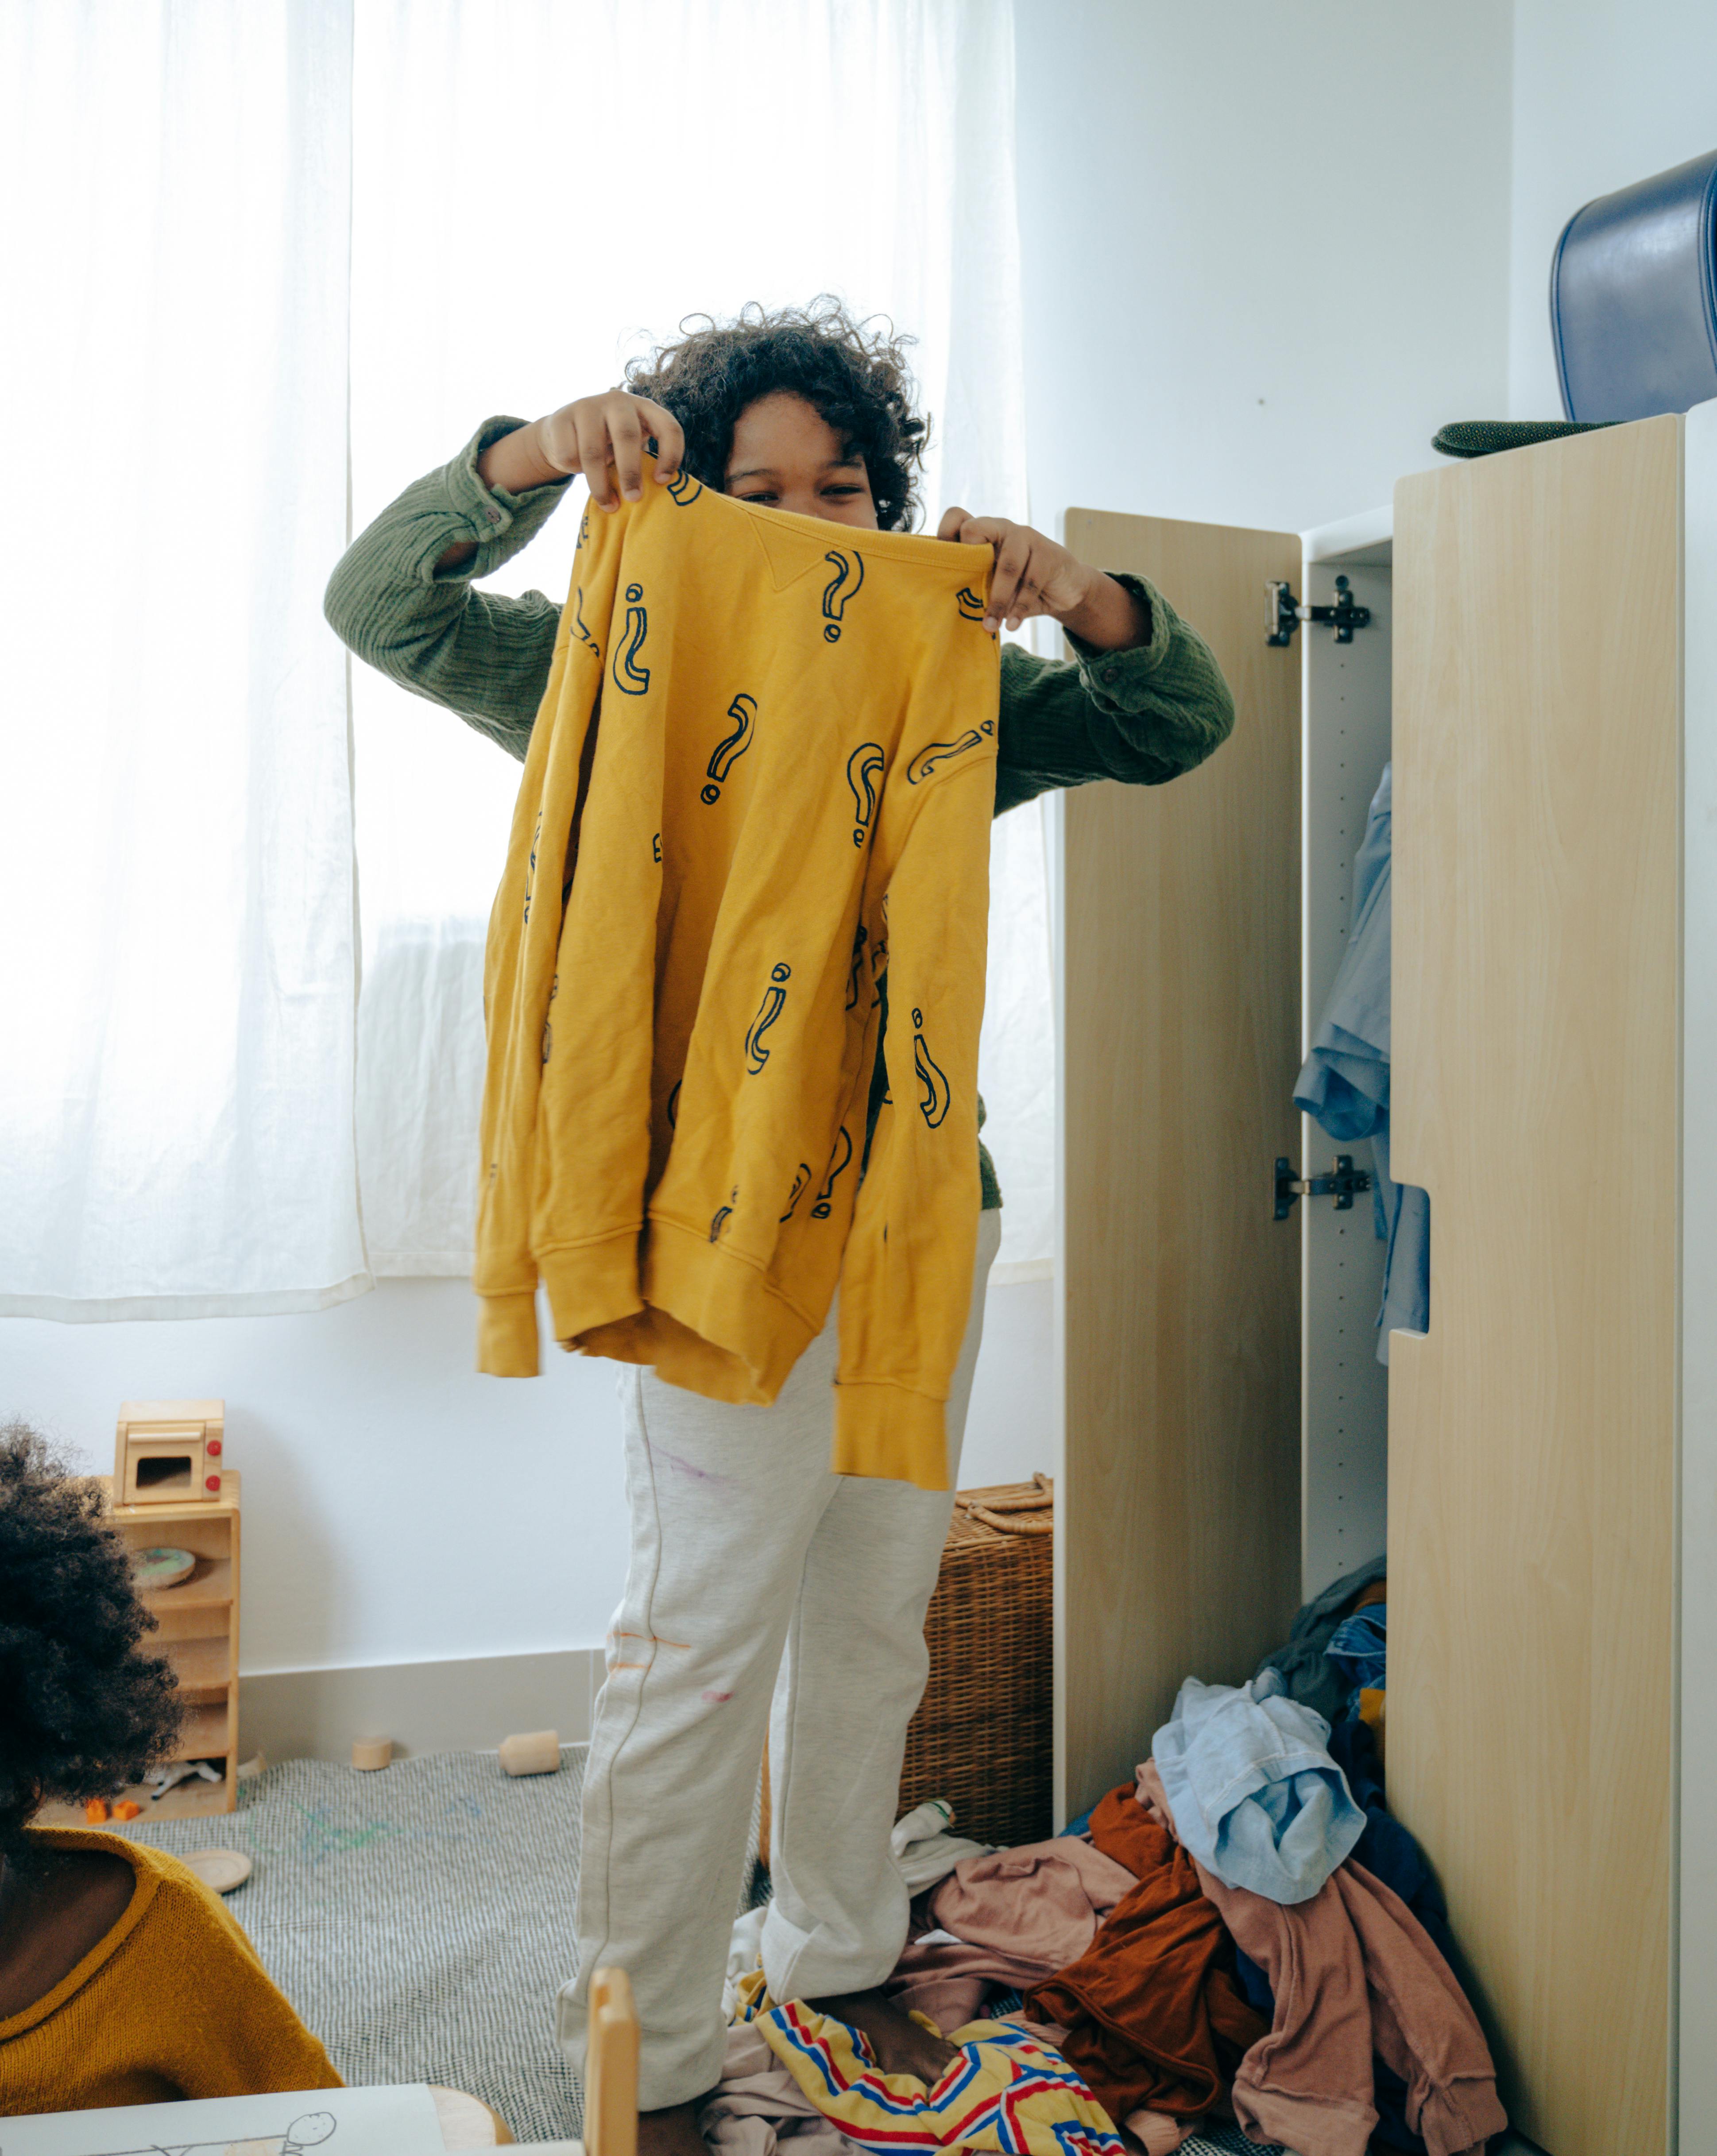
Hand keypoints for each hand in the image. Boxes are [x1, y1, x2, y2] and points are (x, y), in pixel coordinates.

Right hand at [533, 389, 686, 508]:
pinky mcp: (561, 418)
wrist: (563, 431)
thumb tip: (654, 494)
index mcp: (643, 408)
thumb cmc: (608, 444)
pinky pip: (569, 454)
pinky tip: (577, 470)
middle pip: (627, 435)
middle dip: (631, 472)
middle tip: (634, 498)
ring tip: (608, 505)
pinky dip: (574, 470)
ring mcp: (588, 406)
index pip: (667, 426)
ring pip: (593, 451)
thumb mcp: (630, 446)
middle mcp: (617, 401)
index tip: (662, 482)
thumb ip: (642, 460)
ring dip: (601, 485)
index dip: (670, 454)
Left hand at [936, 507, 1148, 649]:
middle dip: (969, 560)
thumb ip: (974, 584)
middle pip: (975, 529)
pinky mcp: (1047, 553)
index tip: (943, 567)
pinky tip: (1013, 624)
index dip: (946, 535)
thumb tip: (947, 606)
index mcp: (982, 532)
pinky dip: (1019, 607)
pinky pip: (1031, 581)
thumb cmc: (1019, 587)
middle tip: (967, 593)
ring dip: (997, 600)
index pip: (957, 517)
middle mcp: (1001, 528)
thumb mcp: (993, 583)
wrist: (1063, 589)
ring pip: (1007, 564)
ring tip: (990, 625)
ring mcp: (1026, 537)